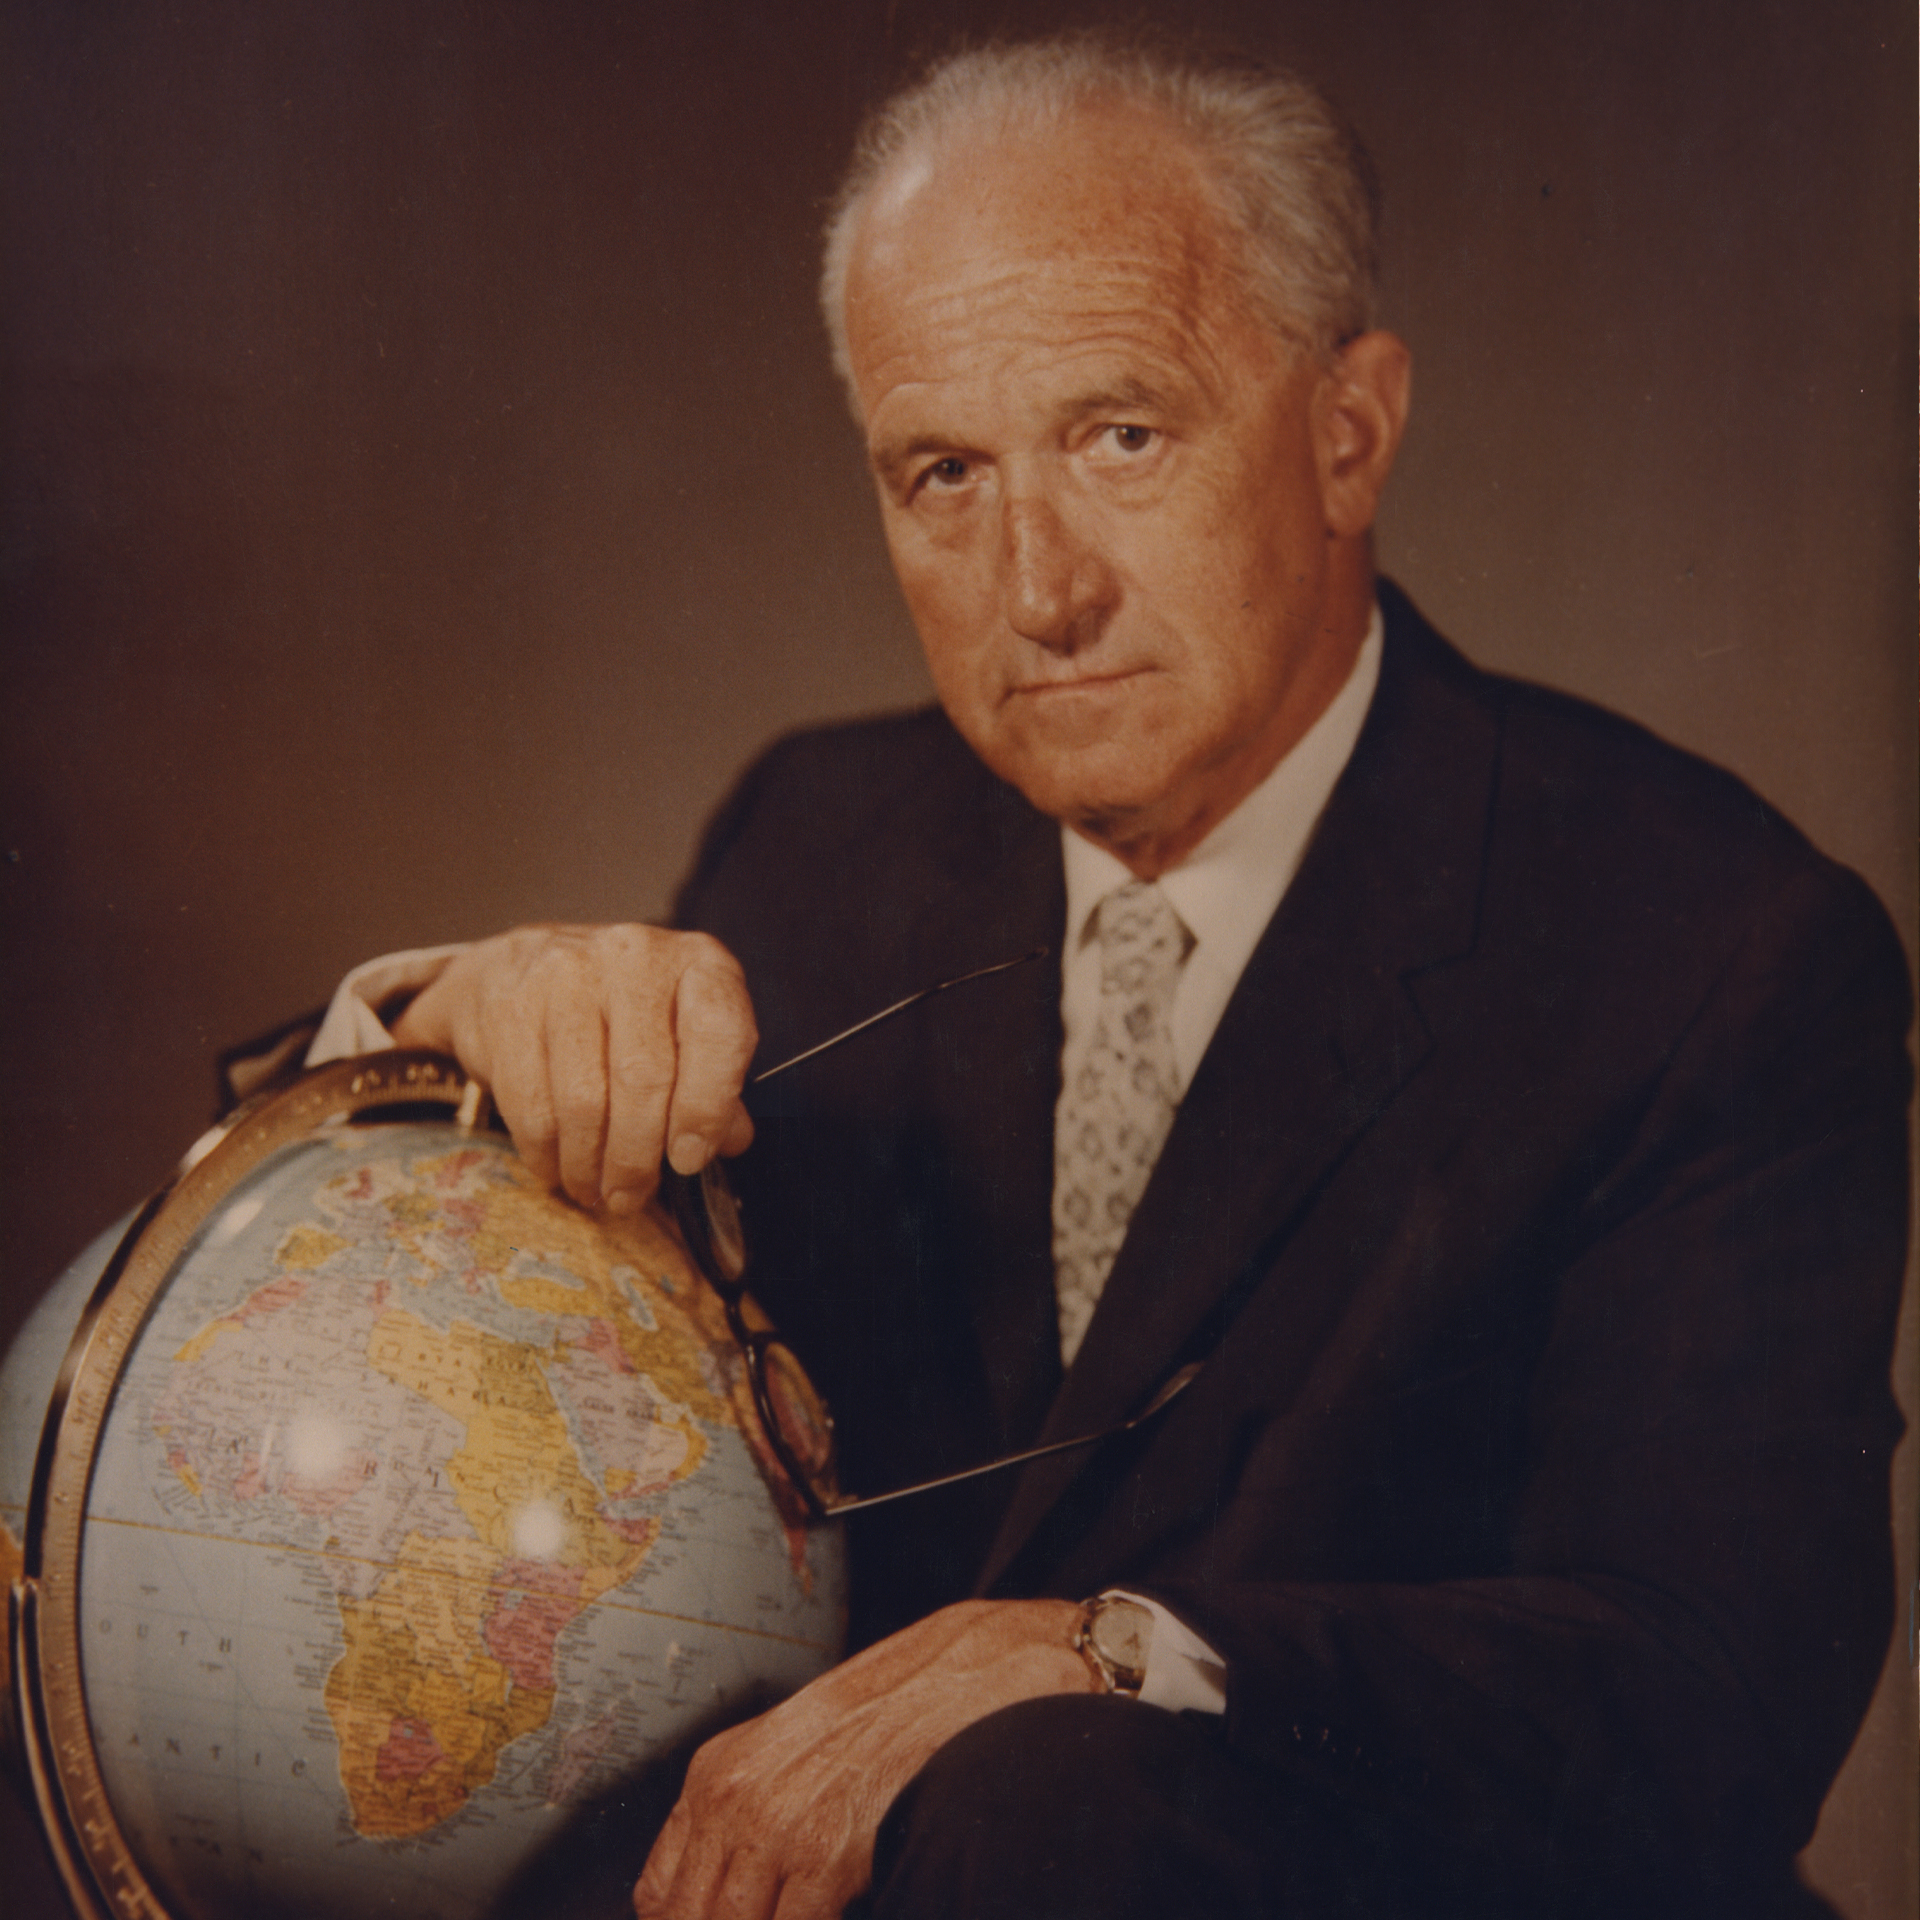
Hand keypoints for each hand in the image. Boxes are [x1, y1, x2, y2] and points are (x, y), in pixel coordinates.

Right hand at [391, 923, 756, 1209]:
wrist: (520, 968)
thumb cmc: (622, 1012)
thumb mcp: (683, 1031)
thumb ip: (713, 1083)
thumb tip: (731, 1141)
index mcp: (698, 963)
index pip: (719, 1033)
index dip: (707, 1107)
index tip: (689, 1159)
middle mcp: (636, 957)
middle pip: (644, 1078)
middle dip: (638, 1157)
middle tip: (631, 1197)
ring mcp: (568, 975)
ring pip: (584, 1100)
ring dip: (590, 1165)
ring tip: (596, 1192)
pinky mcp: (512, 1006)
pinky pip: (532, 1104)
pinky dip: (546, 1154)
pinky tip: (557, 1169)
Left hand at [633, 1599, 1093, 1918]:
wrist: (934, 1688)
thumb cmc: (864, 1726)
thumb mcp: (774, 1756)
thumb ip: (733, 1817)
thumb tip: (704, 1900)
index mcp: (712, 1776)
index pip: (655, 1894)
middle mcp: (731, 1803)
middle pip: (687, 1919)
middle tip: (756, 1919)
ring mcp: (775, 1831)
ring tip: (791, 1913)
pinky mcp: (823, 1859)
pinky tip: (834, 1914)